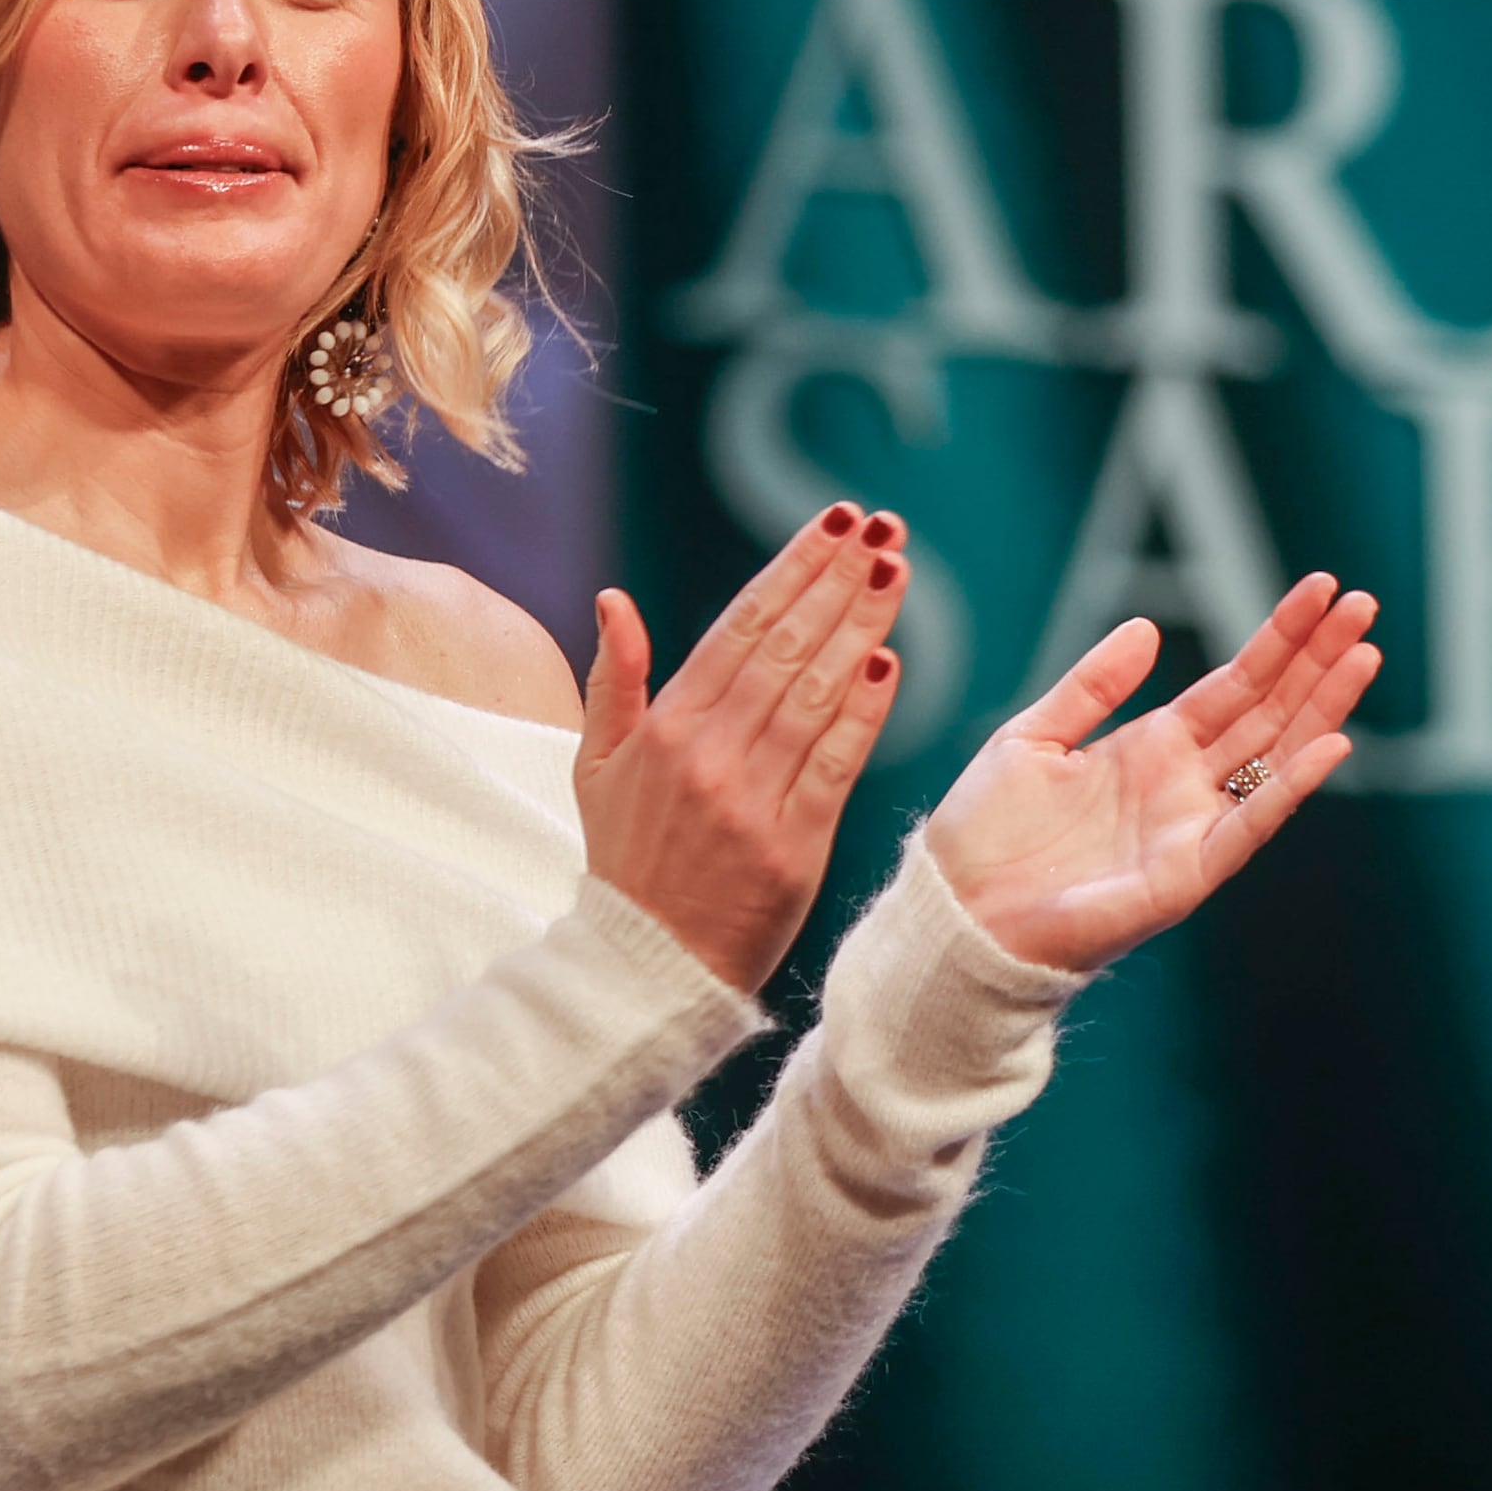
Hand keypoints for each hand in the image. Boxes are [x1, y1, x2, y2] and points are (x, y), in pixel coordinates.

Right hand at [575, 507, 908, 991]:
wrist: (645, 966)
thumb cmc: (627, 860)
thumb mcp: (596, 767)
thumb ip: (614, 680)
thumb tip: (615, 599)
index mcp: (665, 726)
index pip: (739, 627)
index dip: (792, 569)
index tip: (835, 524)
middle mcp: (707, 754)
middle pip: (784, 647)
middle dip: (837, 580)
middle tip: (881, 528)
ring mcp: (750, 799)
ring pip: (815, 695)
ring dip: (860, 628)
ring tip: (895, 574)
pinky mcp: (792, 847)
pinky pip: (834, 766)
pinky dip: (862, 714)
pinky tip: (888, 665)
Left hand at [918, 579, 1379, 974]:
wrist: (957, 913)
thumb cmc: (987, 835)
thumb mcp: (1035, 736)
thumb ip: (1093, 685)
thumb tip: (1148, 627)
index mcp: (1154, 747)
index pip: (1235, 682)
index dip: (1279, 637)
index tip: (1323, 588)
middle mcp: (1186, 785)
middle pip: (1271, 710)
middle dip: (1319, 658)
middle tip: (1364, 603)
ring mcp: (1193, 829)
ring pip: (1275, 758)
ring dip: (1324, 706)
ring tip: (1364, 653)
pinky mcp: (1186, 876)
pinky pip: (1248, 826)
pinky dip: (1290, 788)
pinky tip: (1331, 745)